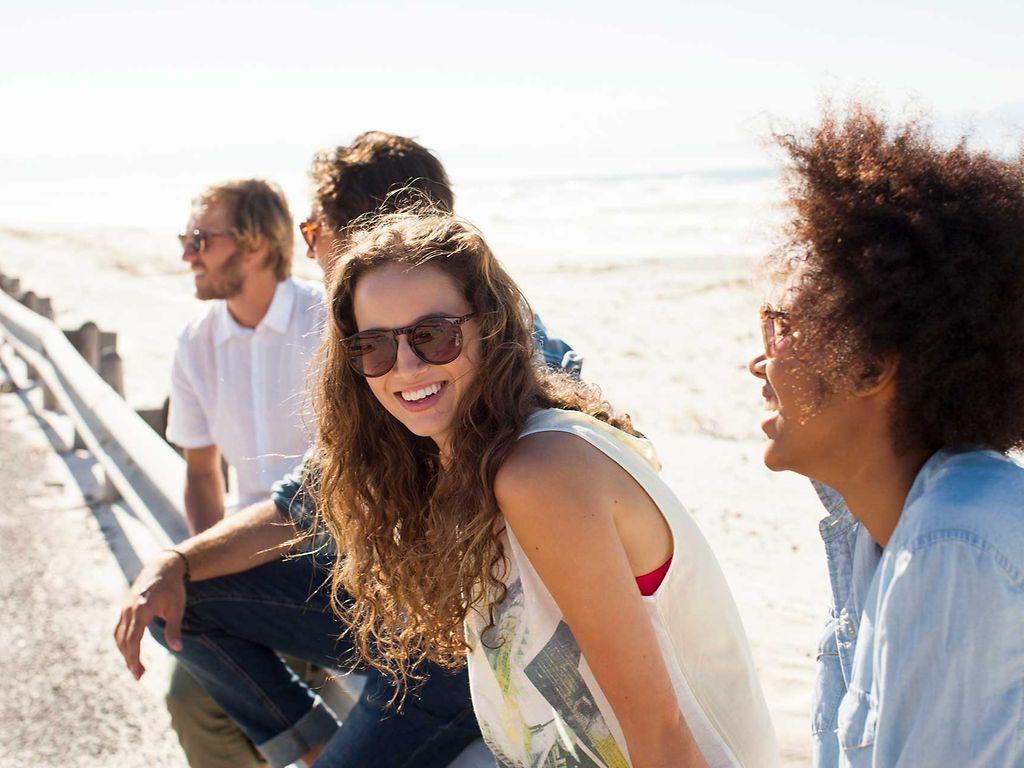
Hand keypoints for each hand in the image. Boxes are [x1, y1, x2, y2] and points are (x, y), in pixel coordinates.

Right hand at [113, 551, 186, 679]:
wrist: (162, 567)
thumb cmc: (172, 588)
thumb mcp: (177, 608)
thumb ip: (175, 629)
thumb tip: (178, 648)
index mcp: (142, 609)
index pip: (133, 638)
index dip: (133, 657)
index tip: (137, 672)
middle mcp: (129, 609)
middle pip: (124, 640)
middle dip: (129, 660)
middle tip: (139, 676)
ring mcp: (124, 608)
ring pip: (119, 636)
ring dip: (125, 653)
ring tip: (136, 667)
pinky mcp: (124, 609)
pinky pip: (119, 629)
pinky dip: (123, 642)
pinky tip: (130, 652)